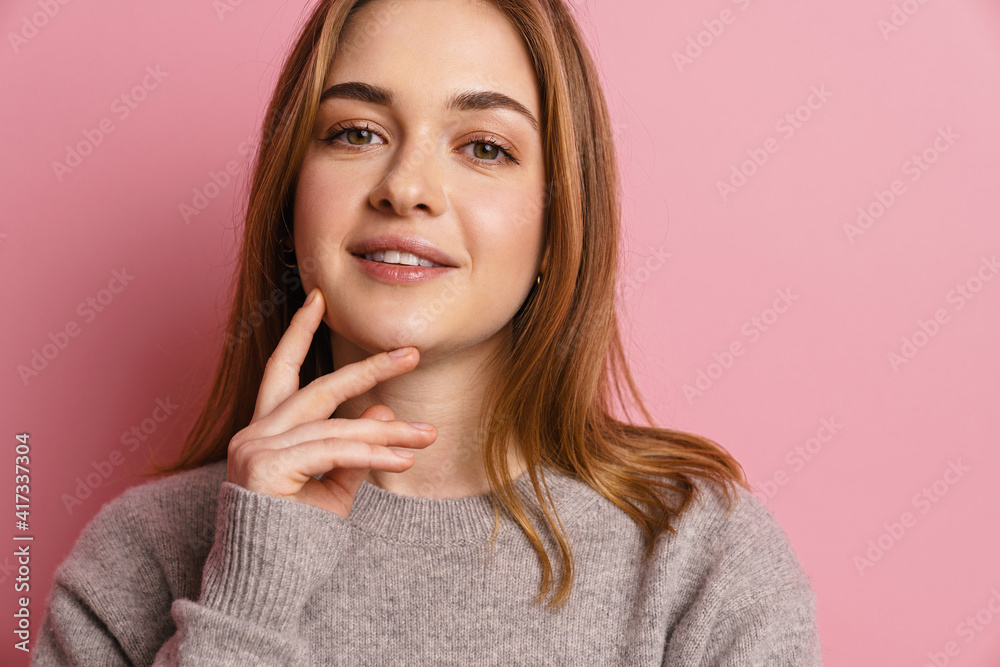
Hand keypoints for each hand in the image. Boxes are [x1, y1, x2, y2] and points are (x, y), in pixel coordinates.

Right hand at [226, 287, 436, 517]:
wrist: (265, 586)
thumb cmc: (297, 539)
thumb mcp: (333, 487)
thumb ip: (355, 448)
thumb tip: (383, 410)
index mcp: (265, 431)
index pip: (281, 370)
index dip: (299, 333)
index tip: (317, 298)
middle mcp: (255, 432)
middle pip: (319, 387)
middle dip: (369, 369)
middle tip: (413, 354)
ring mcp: (256, 447)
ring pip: (336, 425)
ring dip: (389, 431)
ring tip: (428, 434)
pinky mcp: (266, 465)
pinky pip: (335, 450)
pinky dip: (373, 452)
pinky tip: (404, 457)